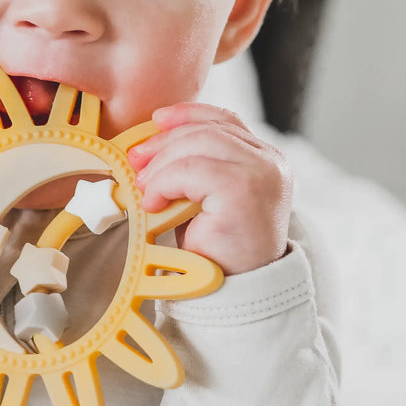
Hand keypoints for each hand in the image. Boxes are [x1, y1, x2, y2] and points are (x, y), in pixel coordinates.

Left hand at [125, 104, 292, 275]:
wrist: (234, 292)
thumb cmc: (217, 248)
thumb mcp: (204, 197)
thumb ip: (194, 166)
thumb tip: (148, 145)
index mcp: (265, 159)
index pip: (225, 120)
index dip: (187, 114)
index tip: (157, 120)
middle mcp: (270, 162)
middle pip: (207, 129)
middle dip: (164, 142)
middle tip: (136, 161)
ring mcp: (261, 174)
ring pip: (197, 144)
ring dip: (161, 165)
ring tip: (146, 189)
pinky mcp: (243, 190)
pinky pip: (190, 169)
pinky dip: (164, 182)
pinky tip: (154, 203)